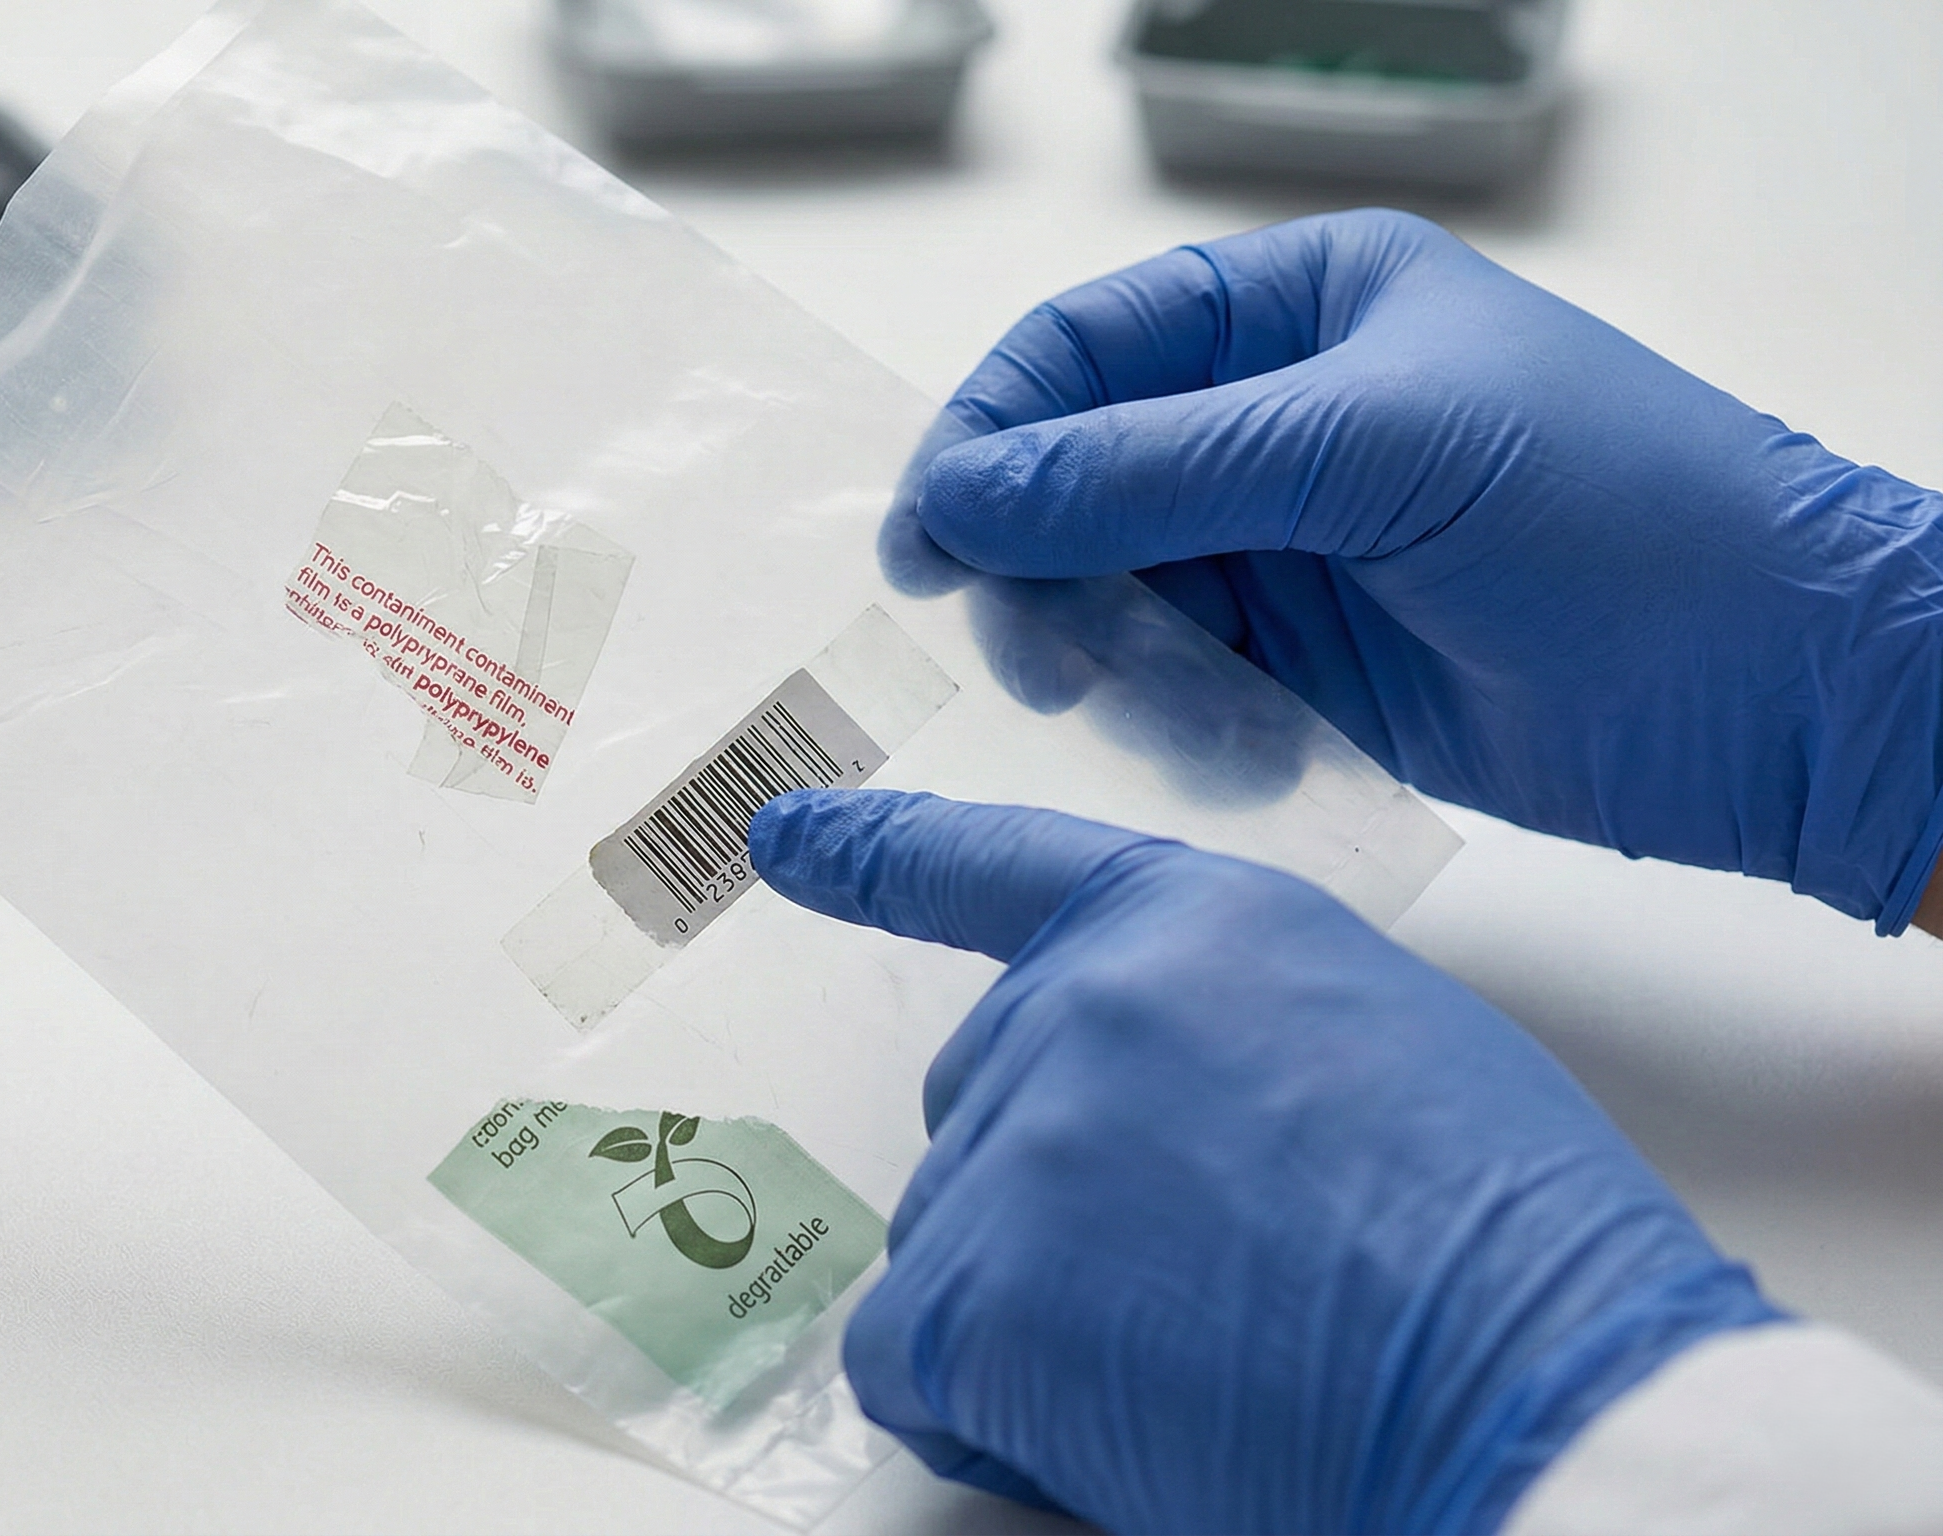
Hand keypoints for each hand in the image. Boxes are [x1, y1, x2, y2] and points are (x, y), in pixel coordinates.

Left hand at [749, 788, 1780, 1534]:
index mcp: (1190, 923)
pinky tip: (1115, 1426)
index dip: (882, 856)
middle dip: (1050, 1205)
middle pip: (978, 1107)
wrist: (1544, 1389)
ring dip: (1034, 1320)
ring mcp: (1017, 1144)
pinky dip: (984, 1410)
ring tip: (1200, 1364)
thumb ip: (1223, 1035)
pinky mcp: (972, 1289)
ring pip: (949, 1244)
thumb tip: (1158, 1125)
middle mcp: (1080, 1005)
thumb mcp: (1379, 1044)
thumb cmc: (1513, 1247)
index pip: (998, 867)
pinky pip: (905, 1358)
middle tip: (1200, 1288)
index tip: (786, 838)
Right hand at [896, 209, 1942, 932]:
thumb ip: (1148, 473)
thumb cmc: (1616, 519)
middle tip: (1032, 656)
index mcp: (1302, 310)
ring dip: (1108, 663)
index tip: (931, 537)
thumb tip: (961, 495)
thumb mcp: (1368, 455)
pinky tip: (1241, 755)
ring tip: (1157, 714)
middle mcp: (1281, 420)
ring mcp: (1296, 549)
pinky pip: (1181, 691)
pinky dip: (1178, 731)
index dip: (991, 434)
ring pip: (1115, 598)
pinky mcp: (1315, 672)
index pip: (1087, 348)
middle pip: (1076, 481)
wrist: (1786, 697)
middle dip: (1037, 568)